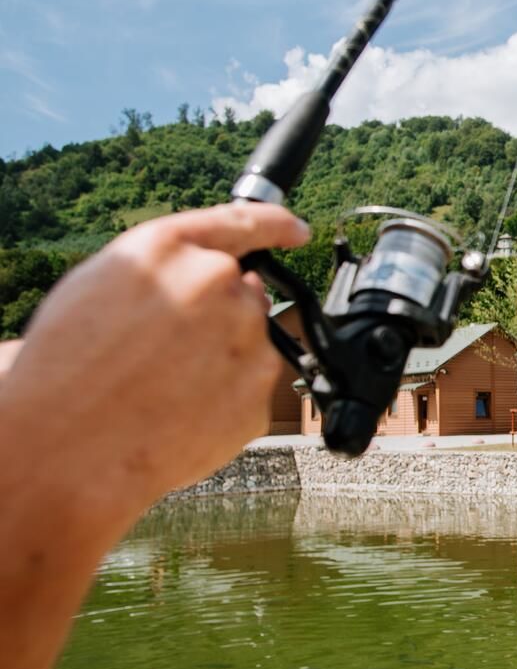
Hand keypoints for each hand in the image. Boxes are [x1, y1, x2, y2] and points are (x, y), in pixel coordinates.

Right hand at [0, 203, 309, 501]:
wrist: (69, 446)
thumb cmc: (69, 369)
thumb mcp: (103, 285)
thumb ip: (169, 269)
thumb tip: (220, 274)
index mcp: (171, 248)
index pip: (243, 222)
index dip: (275, 225)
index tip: (295, 231)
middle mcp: (216, 282)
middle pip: (244, 294)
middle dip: (219, 319)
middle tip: (169, 352)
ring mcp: (245, 338)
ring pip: (249, 344)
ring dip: (222, 360)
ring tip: (164, 387)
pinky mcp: (259, 392)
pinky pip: (249, 391)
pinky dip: (224, 401)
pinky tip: (181, 413)